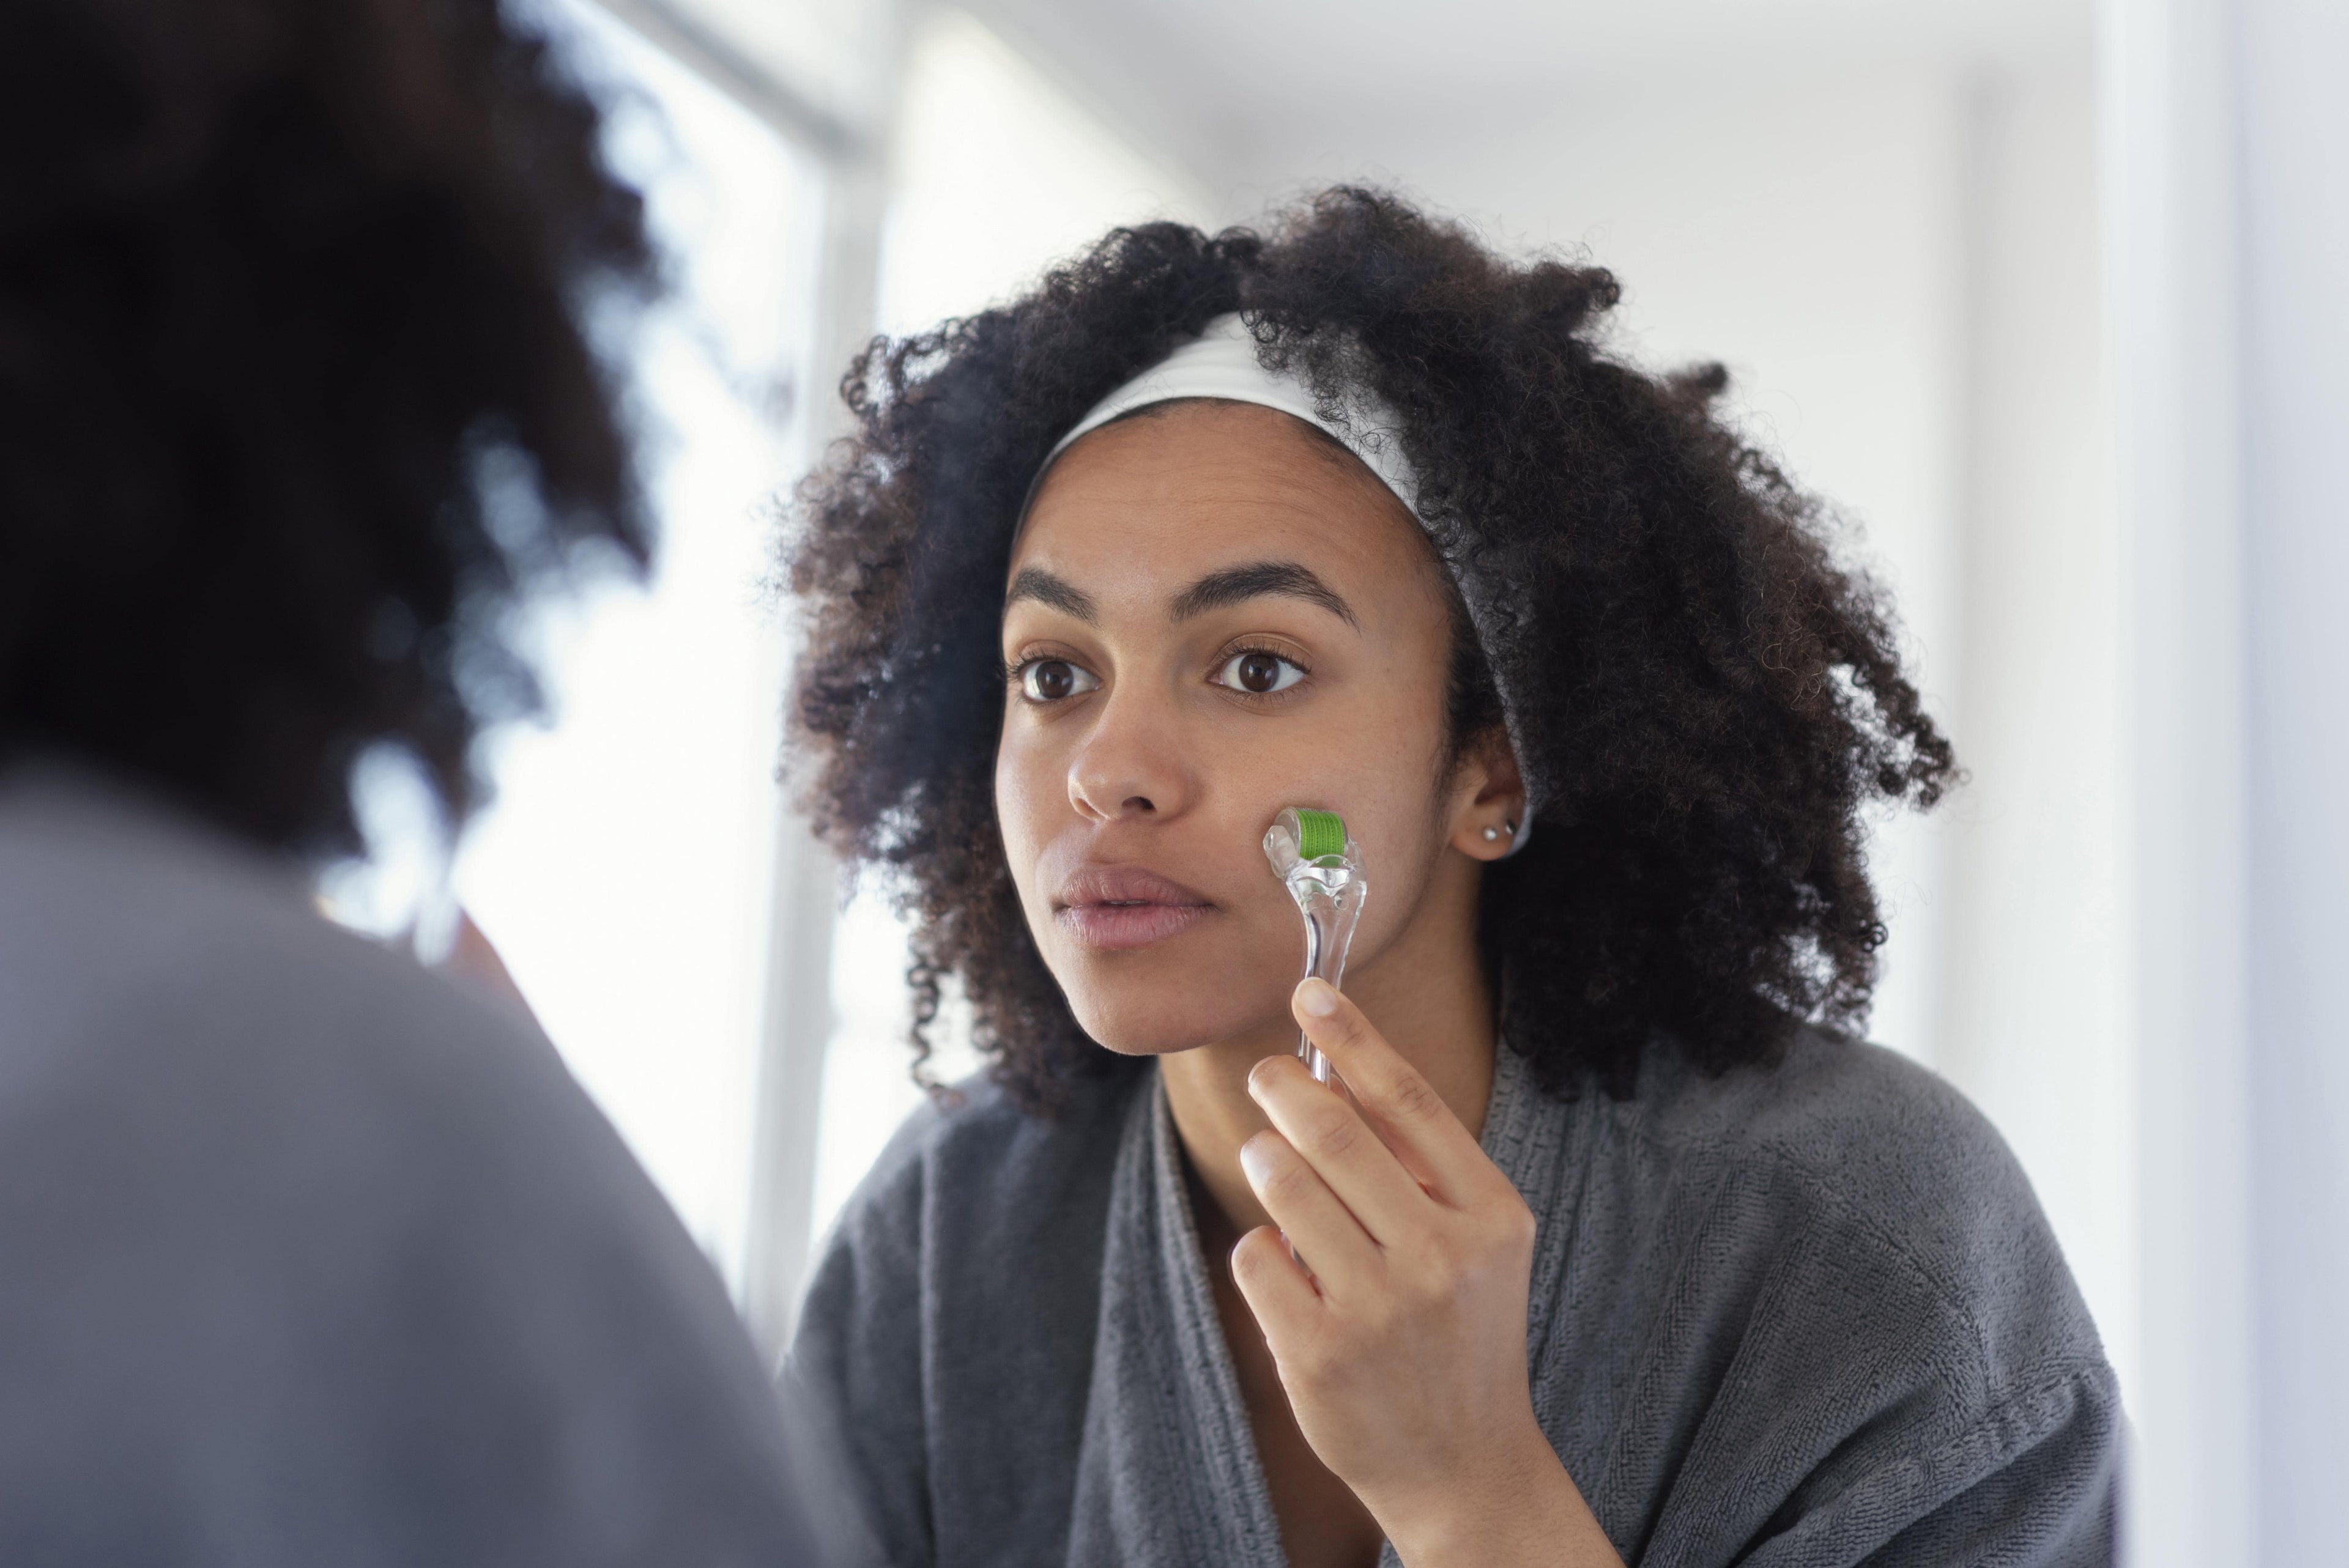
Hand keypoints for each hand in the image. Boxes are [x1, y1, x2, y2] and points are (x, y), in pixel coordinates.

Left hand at [1229, 978, 1622, 1567]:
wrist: (1464, 1463)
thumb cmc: (1461, 1330)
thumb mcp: (1477, 1241)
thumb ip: (1420, 1161)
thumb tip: (1335, 1064)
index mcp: (1491, 1215)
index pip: (1410, 1100)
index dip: (1352, 1037)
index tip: (1309, 991)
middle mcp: (1442, 1258)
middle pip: (1335, 1134)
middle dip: (1284, 1088)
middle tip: (1266, 1076)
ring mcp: (1380, 1309)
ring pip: (1284, 1187)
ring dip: (1265, 1160)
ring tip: (1270, 1162)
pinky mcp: (1320, 1353)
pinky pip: (1257, 1257)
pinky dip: (1260, 1247)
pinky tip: (1287, 1265)